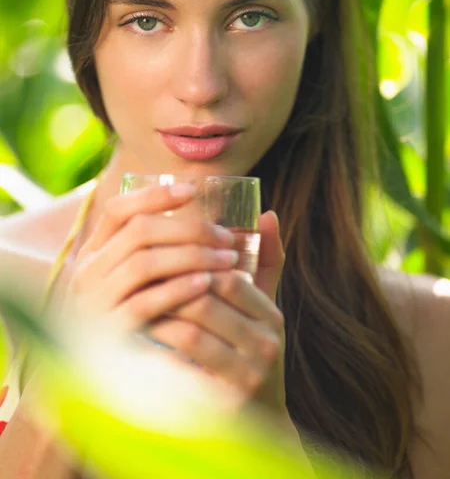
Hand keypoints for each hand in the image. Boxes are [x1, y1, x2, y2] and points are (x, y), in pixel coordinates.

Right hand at [60, 184, 238, 337]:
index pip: (117, 210)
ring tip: (227, 259)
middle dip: (189, 229)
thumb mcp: (147, 279)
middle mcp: (87, 272)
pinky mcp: (108, 333)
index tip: (193, 191)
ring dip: (191, 257)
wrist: (110, 377)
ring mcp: (93, 302)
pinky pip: (143, 305)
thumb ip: (172, 246)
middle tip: (227, 237)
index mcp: (94, 252)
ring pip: (143, 264)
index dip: (154, 196)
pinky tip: (207, 285)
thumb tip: (230, 207)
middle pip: (138, 232)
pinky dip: (177, 290)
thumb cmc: (143, 317)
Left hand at [147, 210, 286, 412]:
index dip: (190, 263)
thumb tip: (267, 213)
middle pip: (206, 299)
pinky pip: (180, 365)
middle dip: (167, 285)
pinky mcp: (225, 400)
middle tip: (136, 275)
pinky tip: (138, 335)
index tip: (159, 257)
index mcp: (270, 315)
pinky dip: (156, 345)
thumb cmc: (247, 351)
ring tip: (132, 301)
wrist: (257, 419)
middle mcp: (265, 343)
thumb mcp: (261, 308)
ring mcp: (248, 374)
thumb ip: (265, 262)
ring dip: (156, 313)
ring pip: (191, 328)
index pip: (228, 276)